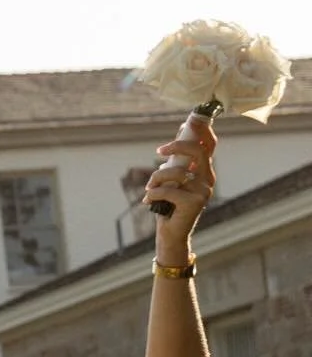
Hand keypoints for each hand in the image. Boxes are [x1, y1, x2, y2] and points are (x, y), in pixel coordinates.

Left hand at [145, 118, 216, 257]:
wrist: (172, 234)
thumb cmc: (170, 206)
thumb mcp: (173, 182)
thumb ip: (176, 165)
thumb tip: (173, 141)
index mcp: (205, 172)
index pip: (209, 145)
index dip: (202, 130)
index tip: (188, 121)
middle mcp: (208, 180)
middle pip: (197, 151)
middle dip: (176, 146)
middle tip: (159, 151)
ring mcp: (203, 192)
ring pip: (176, 172)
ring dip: (156, 177)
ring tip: (148, 188)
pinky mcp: (193, 203)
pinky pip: (168, 190)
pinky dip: (153, 193)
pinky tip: (147, 199)